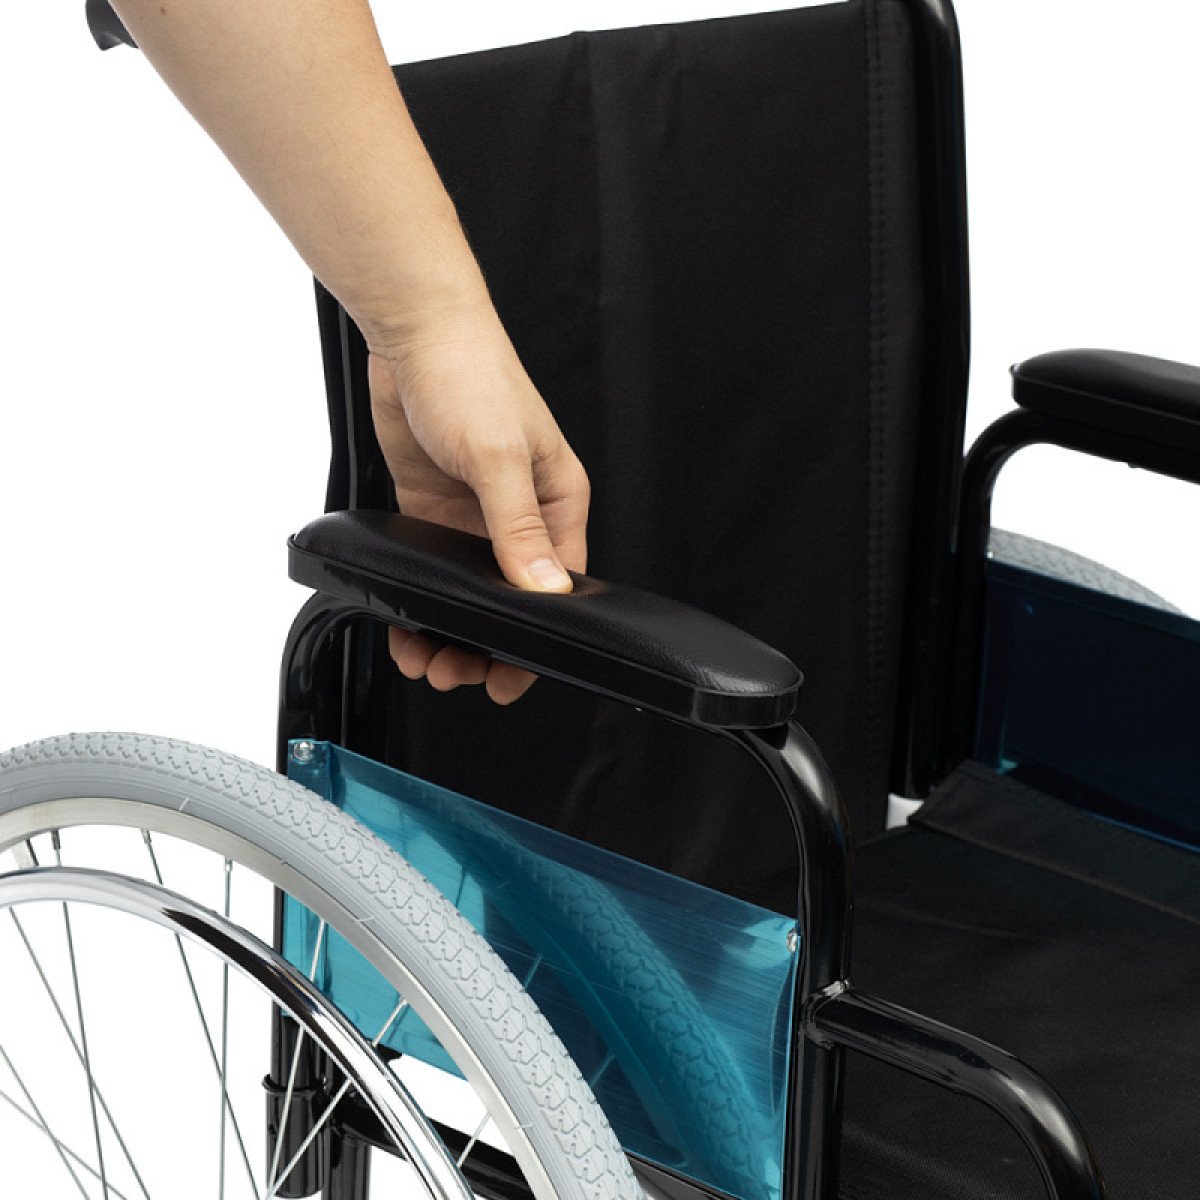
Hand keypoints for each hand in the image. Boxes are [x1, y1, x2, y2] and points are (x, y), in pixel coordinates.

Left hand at [366, 301, 589, 703]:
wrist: (413, 334)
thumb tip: (545, 588)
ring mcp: (476, 515)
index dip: (537, 638)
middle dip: (484, 644)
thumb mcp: (500, 456)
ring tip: (426, 660)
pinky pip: (431, 571)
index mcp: (558, 501)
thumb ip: (519, 527)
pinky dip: (419, 601)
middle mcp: (522, 514)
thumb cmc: (472, 374)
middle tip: (455, 673)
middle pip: (510, 599)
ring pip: (467, 592)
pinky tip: (404, 625)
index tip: (510, 676)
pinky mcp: (435, 510)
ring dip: (448, 629)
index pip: (559, 587)